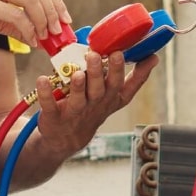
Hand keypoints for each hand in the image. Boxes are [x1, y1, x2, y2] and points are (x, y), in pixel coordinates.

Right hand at [0, 0, 72, 46]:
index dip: (56, 2)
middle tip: (58, 31)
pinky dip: (28, 30)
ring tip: (45, 37)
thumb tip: (41, 37)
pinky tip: (30, 42)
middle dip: (54, 12)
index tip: (65, 20)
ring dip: (43, 20)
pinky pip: (16, 15)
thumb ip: (19, 21)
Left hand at [33, 51, 159, 154]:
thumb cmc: (92, 109)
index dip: (136, 74)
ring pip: (78, 99)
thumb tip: (153, 56)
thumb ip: (132, 79)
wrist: (66, 139)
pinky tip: (42, 80)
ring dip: (78, 85)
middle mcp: (95, 105)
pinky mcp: (54, 117)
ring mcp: (75, 112)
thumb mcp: (115, 97)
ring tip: (77, 72)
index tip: (140, 56)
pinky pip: (49, 105)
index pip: (126, 87)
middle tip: (97, 56)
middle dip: (100, 73)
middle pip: (101, 89)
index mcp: (110, 98)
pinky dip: (45, 93)